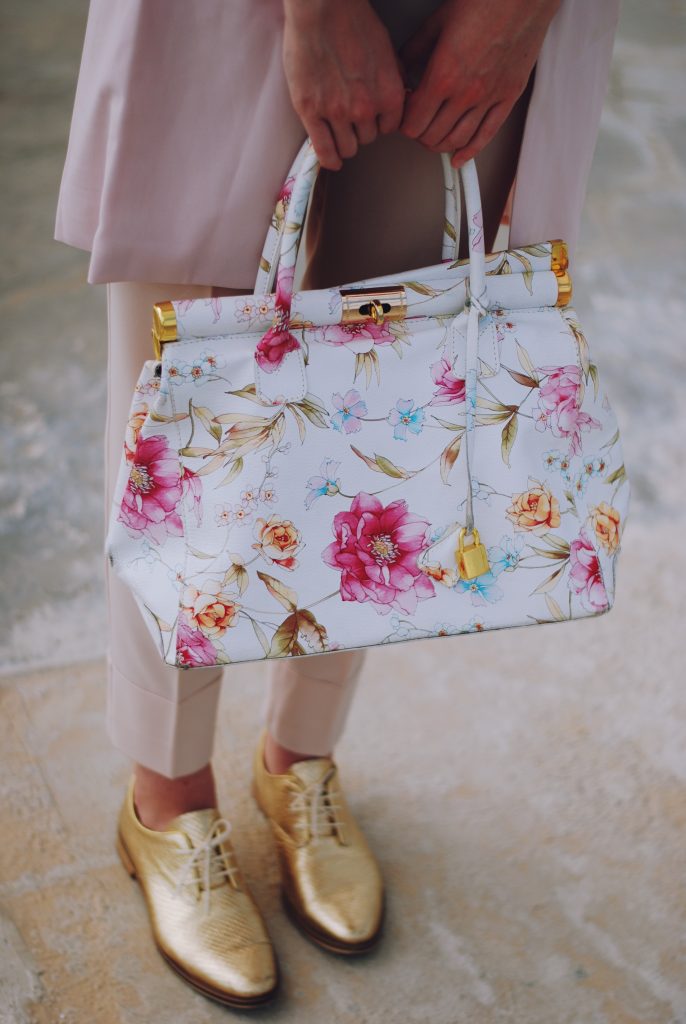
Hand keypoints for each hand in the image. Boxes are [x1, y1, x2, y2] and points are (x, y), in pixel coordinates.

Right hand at [282, 0, 405, 169]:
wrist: (321, 8)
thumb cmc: (352, 20)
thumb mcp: (386, 49)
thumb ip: (392, 77)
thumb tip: (399, 94)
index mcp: (389, 94)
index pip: (389, 128)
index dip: (379, 123)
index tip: (372, 119)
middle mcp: (366, 108)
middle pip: (368, 139)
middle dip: (361, 130)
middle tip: (351, 117)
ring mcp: (337, 112)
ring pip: (348, 147)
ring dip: (345, 141)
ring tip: (339, 131)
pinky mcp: (311, 112)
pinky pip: (324, 149)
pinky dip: (329, 158)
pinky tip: (331, 161)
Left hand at [399, 0, 559, 166]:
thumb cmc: (485, 1)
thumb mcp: (438, 22)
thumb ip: (415, 50)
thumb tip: (402, 68)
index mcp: (443, 75)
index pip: (414, 122)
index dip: (404, 123)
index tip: (404, 117)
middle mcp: (465, 93)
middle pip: (432, 136)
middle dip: (419, 135)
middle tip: (416, 127)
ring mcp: (489, 98)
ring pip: (457, 140)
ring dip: (440, 145)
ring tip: (433, 139)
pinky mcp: (508, 97)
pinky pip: (486, 134)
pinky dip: (470, 151)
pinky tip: (460, 157)